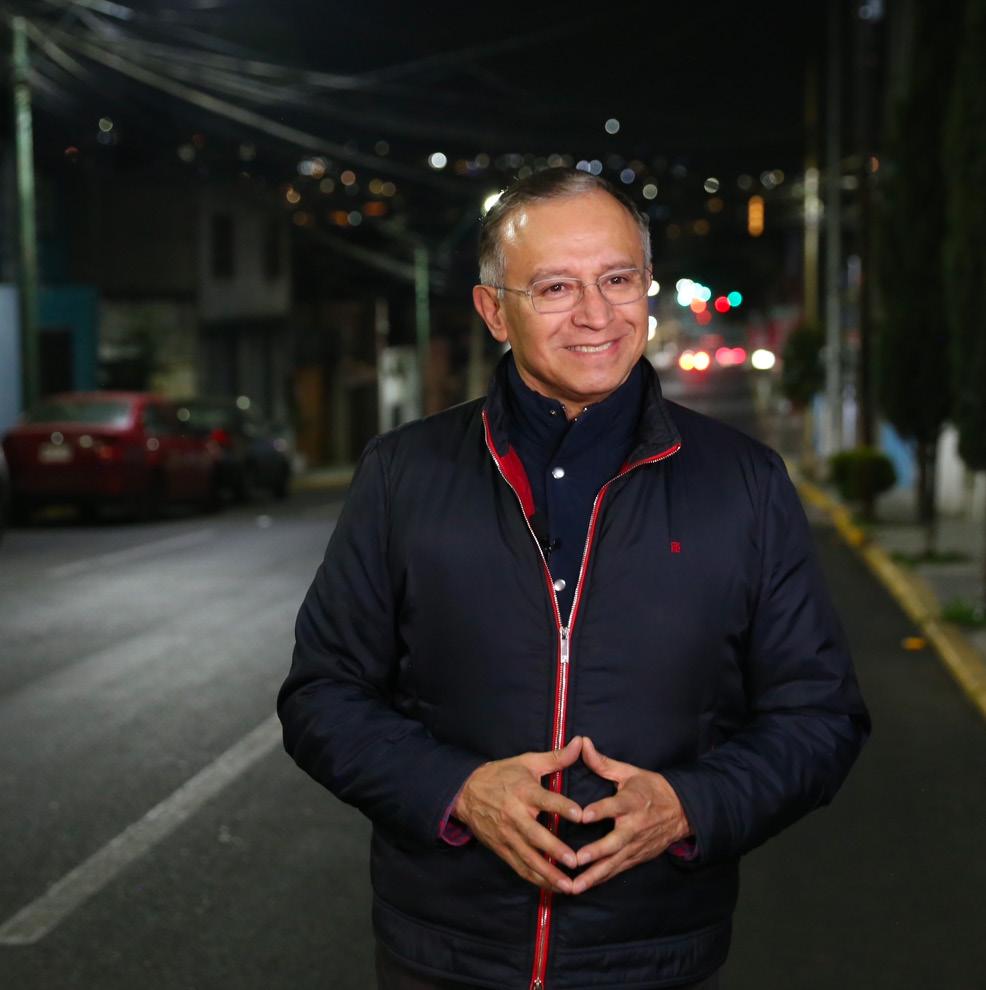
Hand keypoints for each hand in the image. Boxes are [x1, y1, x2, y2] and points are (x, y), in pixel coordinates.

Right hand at [454, 736, 583, 894]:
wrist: (466, 792)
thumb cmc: (502, 775)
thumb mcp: (528, 762)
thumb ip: (556, 758)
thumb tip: (580, 742)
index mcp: (523, 791)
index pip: (545, 800)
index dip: (562, 806)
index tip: (580, 814)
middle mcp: (515, 815)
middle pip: (536, 835)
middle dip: (555, 850)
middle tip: (575, 861)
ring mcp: (507, 835)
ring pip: (528, 858)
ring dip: (548, 873)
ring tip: (568, 885)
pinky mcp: (502, 849)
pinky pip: (520, 867)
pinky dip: (536, 879)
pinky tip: (552, 888)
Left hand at [571, 737, 691, 894]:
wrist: (681, 811)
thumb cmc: (650, 788)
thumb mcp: (629, 772)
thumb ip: (603, 763)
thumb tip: (582, 743)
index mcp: (633, 802)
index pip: (615, 806)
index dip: (601, 810)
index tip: (583, 815)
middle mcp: (635, 826)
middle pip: (615, 842)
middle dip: (596, 852)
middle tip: (577, 859)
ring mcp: (636, 845)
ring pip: (614, 863)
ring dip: (594, 875)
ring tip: (574, 886)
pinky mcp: (637, 857)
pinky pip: (617, 870)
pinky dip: (600, 880)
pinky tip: (582, 887)